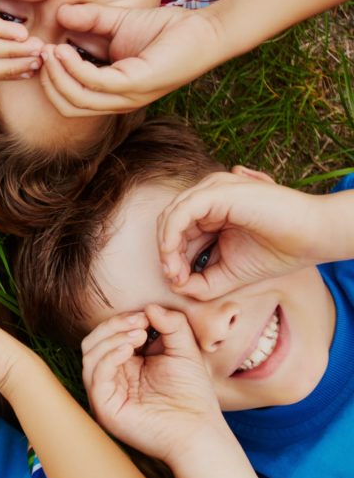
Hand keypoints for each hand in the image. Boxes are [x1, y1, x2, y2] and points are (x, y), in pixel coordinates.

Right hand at [38, 2, 223, 114]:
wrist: (205, 30)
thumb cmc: (167, 30)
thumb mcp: (117, 23)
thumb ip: (89, 20)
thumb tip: (59, 13)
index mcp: (111, 92)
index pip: (69, 100)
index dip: (49, 79)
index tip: (40, 51)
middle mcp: (117, 101)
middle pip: (67, 106)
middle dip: (47, 81)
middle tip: (40, 53)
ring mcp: (127, 97)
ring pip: (76, 99)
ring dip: (56, 75)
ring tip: (49, 50)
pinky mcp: (136, 85)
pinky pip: (94, 83)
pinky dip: (74, 68)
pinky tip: (64, 48)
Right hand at [82, 306, 225, 464]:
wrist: (199, 431)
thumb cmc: (192, 395)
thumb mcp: (184, 350)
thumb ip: (172, 325)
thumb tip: (150, 306)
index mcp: (126, 365)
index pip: (109, 335)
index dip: (123, 320)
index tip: (146, 314)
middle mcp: (111, 378)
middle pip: (93, 341)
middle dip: (114, 325)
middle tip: (140, 322)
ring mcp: (106, 393)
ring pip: (90, 355)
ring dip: (111, 338)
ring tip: (138, 335)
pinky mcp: (104, 406)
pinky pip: (95, 375)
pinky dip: (108, 356)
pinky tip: (128, 349)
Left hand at [157, 167, 330, 297]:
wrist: (312, 238)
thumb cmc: (276, 252)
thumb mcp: (230, 274)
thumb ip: (201, 282)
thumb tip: (175, 286)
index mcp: (211, 213)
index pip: (177, 233)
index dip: (171, 258)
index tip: (177, 283)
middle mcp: (209, 198)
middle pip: (169, 224)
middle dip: (166, 254)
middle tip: (174, 279)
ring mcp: (212, 191)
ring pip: (171, 216)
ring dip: (167, 247)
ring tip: (175, 272)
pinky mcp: (217, 191)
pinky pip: (182, 210)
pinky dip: (171, 234)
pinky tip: (173, 254)